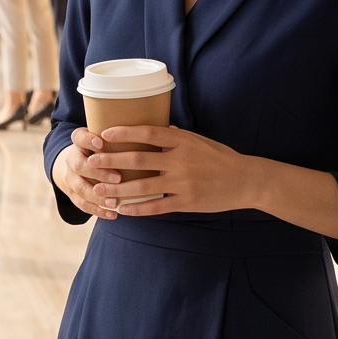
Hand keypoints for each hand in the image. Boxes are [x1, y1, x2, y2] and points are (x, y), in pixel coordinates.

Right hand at [52, 131, 118, 219]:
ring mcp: (70, 177)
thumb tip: (159, 131)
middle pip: (79, 165)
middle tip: (118, 178)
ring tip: (115, 202)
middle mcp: (72, 158)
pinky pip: (82, 204)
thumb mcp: (108, 139)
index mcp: (80, 142)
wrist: (80, 165)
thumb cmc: (104, 149)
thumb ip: (124, 137)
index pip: (78, 137)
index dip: (88, 140)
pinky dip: (97, 210)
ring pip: (79, 187)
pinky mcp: (72, 194)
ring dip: (97, 196)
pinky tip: (113, 214)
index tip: (101, 143)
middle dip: (98, 172)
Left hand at [74, 124, 261, 215]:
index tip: (105, 133)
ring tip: (98, 189)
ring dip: (118, 189)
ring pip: (143, 186)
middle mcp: (180, 160)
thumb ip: (176, 137)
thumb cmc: (221, 157)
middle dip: (112, 160)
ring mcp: (183, 183)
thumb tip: (157, 128)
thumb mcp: (199, 140)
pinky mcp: (186, 202)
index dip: (124, 133)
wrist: (245, 180)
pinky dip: (138, 209)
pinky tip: (122, 210)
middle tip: (92, 161)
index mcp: (182, 141)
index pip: (147, 133)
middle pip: (139, 160)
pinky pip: (157, 206)